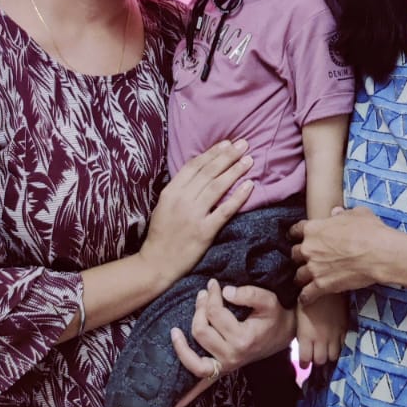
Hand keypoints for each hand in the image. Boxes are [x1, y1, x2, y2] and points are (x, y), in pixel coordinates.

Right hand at [138, 141, 253, 287]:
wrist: (156, 263)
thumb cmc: (161, 234)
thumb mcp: (163, 206)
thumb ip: (179, 189)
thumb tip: (200, 172)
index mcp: (170, 191)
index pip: (194, 166)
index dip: (212, 153)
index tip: (227, 143)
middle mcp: (182, 200)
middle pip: (208, 172)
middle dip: (228, 156)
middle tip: (244, 145)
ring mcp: (193, 215)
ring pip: (217, 187)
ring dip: (235, 171)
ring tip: (249, 161)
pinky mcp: (205, 231)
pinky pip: (225, 210)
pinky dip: (238, 197)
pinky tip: (249, 186)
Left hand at [171, 280, 295, 406]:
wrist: (283, 334)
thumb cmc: (274, 316)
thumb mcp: (268, 300)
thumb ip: (249, 294)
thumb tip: (225, 292)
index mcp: (243, 339)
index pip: (215, 314)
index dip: (212, 295)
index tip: (214, 284)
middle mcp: (232, 355)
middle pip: (200, 331)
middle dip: (199, 309)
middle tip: (203, 295)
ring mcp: (225, 366)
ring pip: (192, 356)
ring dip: (182, 341)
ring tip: (177, 328)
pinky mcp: (221, 371)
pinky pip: (201, 384)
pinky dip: (188, 394)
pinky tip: (173, 403)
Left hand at [292, 206, 391, 305]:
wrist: (379, 253)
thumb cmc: (370, 231)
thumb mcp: (357, 214)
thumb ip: (342, 214)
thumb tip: (336, 212)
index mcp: (314, 229)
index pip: (295, 230)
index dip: (296, 234)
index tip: (296, 237)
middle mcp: (309, 248)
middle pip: (295, 254)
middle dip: (300, 257)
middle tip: (308, 259)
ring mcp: (314, 268)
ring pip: (298, 275)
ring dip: (302, 277)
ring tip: (306, 280)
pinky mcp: (322, 285)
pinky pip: (307, 294)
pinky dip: (306, 297)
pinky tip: (306, 299)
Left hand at [296, 293, 347, 366]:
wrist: (328, 286)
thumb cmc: (309, 295)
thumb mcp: (299, 312)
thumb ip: (301, 328)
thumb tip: (298, 337)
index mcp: (305, 335)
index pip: (305, 359)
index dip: (305, 362)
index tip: (305, 362)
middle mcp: (319, 339)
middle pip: (320, 361)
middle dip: (317, 361)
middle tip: (315, 356)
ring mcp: (333, 335)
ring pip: (333, 356)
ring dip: (329, 355)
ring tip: (326, 350)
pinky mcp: (344, 329)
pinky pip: (344, 346)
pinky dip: (340, 347)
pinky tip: (337, 343)